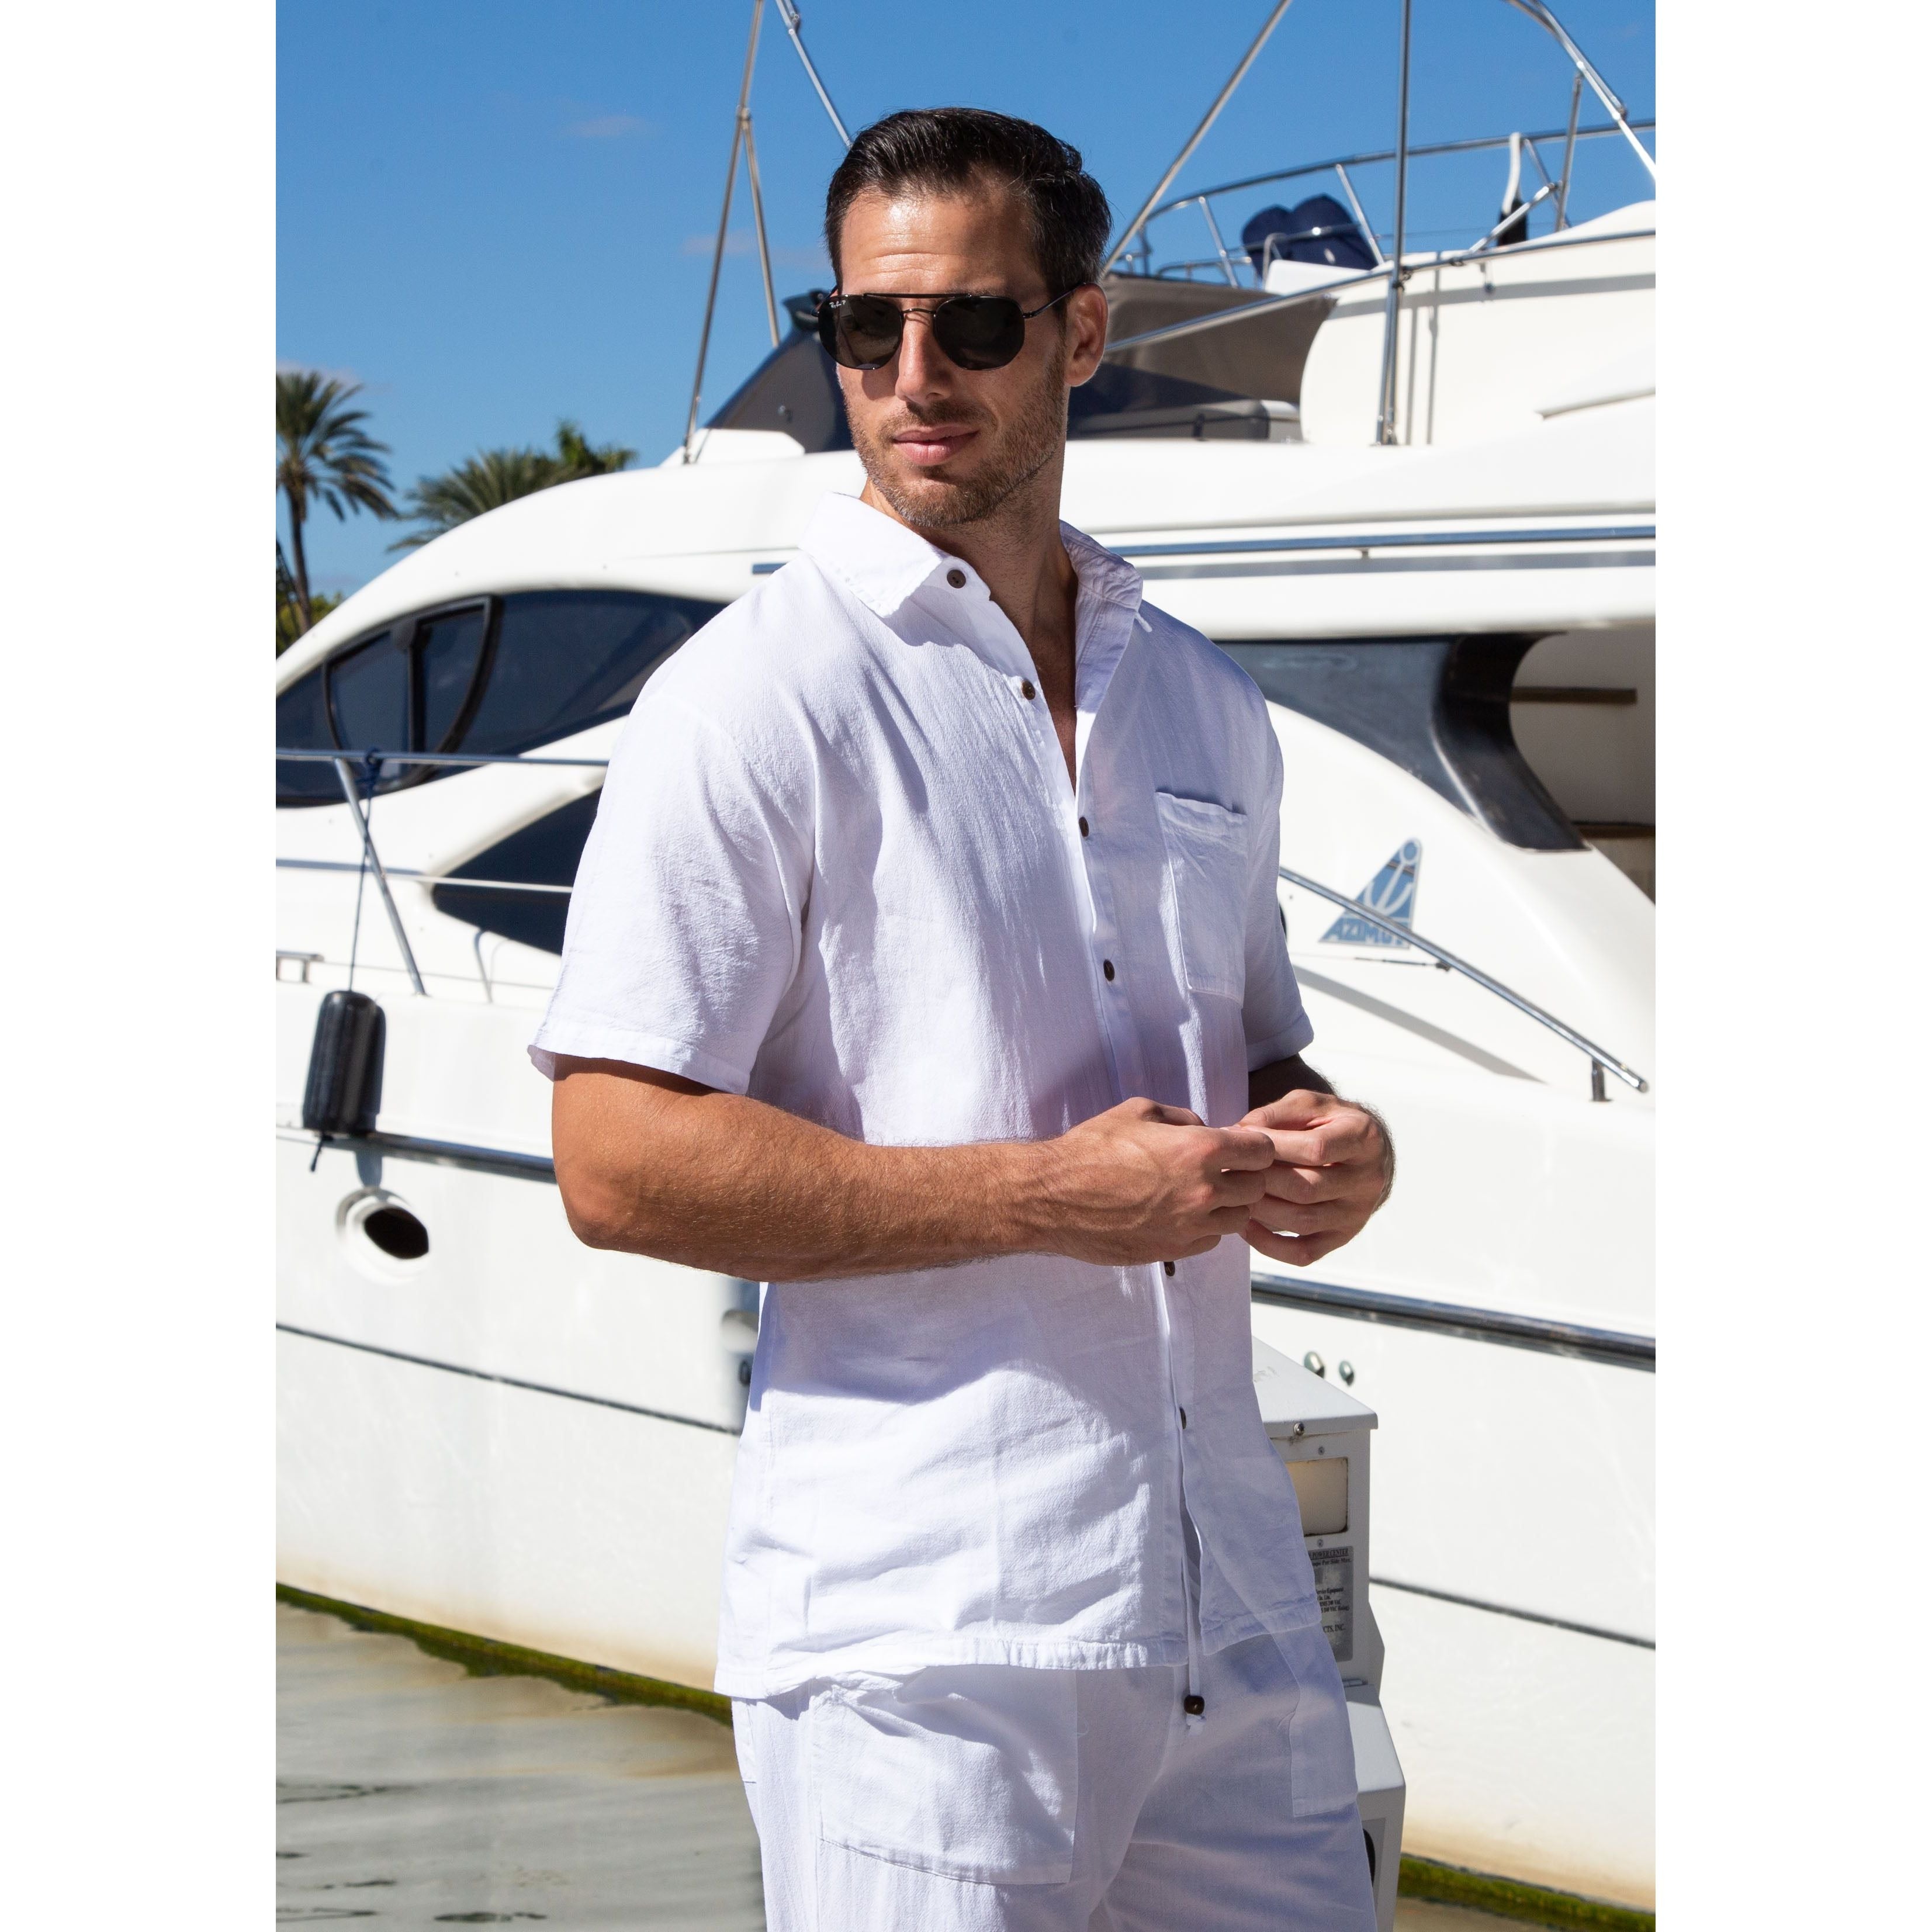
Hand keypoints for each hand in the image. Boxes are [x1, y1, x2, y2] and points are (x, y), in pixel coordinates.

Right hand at [1032, 1098, 1277, 1266]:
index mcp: (1199, 1151)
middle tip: (1223, 1169)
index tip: (1240, 1146)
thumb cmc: (1091, 1148)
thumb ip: (1182, 1119)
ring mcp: (1190, 1227)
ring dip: (1228, 1205)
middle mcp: (1203, 1192)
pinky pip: (1211, 1241)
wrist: (1053, 1197)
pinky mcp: (1173, 1252)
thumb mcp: (1138, 1111)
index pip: (1261, 1151)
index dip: (1253, 1146)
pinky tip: (1183, 1214)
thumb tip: (1203, 1129)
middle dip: (1245, 1175)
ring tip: (1202, 1194)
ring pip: (1238, 1219)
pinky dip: (1206, 1228)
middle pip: (1256, 1188)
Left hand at [1237, 1089, 1392, 1268]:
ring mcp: (1357, 1213)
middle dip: (1263, 1179)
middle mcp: (1368, 1179)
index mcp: (1364, 1138)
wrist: (1364, 1152)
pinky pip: (1304, 1253)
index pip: (1317, 1148)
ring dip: (1262, 1210)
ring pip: (1304, 1220)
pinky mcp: (1342, 1237)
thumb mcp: (1308, 1105)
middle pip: (1309, 1188)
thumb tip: (1240, 1132)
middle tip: (1230, 1171)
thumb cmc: (1327, 1123)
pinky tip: (1246, 1226)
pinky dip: (1270, 1245)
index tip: (1243, 1141)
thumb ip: (1277, 1114)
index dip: (1275, 1146)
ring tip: (1234, 1195)